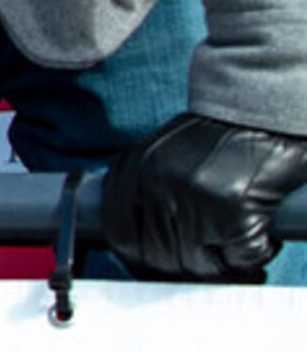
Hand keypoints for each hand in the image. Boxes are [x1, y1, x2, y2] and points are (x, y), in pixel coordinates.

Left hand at [101, 111, 306, 281]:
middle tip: (210, 266)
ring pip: (197, 264)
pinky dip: (253, 256)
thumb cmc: (216, 136)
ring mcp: (191, 197)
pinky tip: (260, 238)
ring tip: (238, 251)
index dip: (137, 259)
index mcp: (134, 169)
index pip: (119, 231)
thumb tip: (135, 243)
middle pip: (157, 255)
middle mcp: (156, 183)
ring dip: (222, 268)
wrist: (257, 108)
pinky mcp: (230, 209)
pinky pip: (239, 259)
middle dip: (185, 270)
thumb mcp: (161, 152)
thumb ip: (143, 187)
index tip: (155, 270)